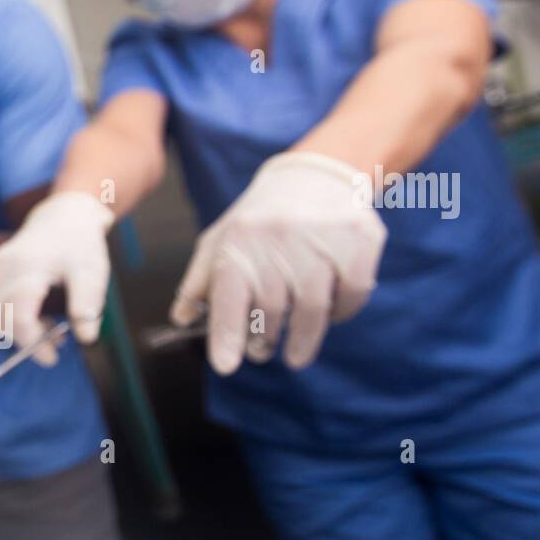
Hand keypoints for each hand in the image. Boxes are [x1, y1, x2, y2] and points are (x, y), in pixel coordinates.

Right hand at [0, 191, 113, 365]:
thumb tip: (87, 338)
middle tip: (58, 340)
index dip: (34, 343)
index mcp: (29, 267)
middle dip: (28, 339)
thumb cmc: (79, 246)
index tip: (52, 359)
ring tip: (50, 326)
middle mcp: (3, 268)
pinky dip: (9, 320)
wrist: (62, 217)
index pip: (20, 316)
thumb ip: (87, 305)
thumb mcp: (91, 273)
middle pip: (4, 321)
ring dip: (18, 331)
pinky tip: (35, 315)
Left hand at [171, 151, 386, 374]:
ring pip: (312, 307)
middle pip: (271, 308)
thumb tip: (180, 318)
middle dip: (264, 340)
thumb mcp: (221, 240)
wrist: (315, 174)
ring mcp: (321, 236)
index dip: (227, 333)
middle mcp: (278, 236)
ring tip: (294, 356)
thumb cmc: (260, 219)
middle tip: (260, 352)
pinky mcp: (359, 239)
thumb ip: (199, 280)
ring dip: (302, 340)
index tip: (226, 366)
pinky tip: (328, 313)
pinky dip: (341, 312)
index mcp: (239, 240)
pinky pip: (350, 293)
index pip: (229, 295)